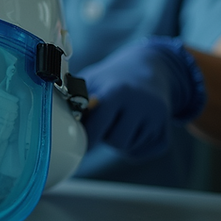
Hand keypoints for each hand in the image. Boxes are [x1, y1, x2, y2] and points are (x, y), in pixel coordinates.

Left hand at [78, 37, 206, 159]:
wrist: (149, 69)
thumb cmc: (113, 78)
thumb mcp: (92, 80)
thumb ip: (75, 98)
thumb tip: (55, 118)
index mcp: (118, 91)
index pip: (98, 125)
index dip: (87, 137)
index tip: (79, 141)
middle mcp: (141, 104)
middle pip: (115, 141)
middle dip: (105, 136)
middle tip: (104, 122)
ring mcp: (157, 117)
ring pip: (129, 148)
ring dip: (118, 140)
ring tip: (118, 121)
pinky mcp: (165, 129)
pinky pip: (142, 152)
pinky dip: (133, 147)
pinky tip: (132, 128)